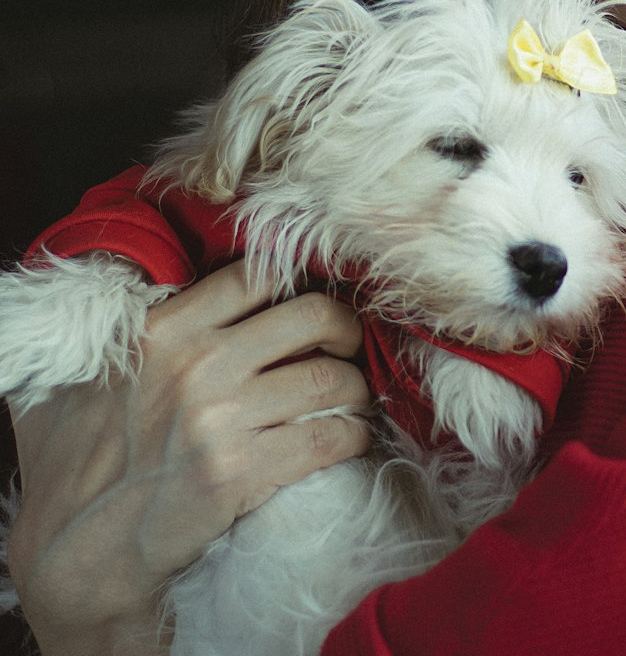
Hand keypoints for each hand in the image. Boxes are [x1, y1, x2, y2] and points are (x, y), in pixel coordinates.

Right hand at [8, 260, 370, 654]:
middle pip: (313, 316)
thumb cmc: (87, 454)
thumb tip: (194, 284)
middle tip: (346, 346)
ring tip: (350, 399)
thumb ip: (148, 325)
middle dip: (344, 329)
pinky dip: (351, 435)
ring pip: (331, 379)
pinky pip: (328, 437)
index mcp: (165, 329)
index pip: (257, 275)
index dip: (298, 282)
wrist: (77, 544)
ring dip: (354, 389)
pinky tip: (348, 438)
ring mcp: (222, 418)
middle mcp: (199, 364)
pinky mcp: (242, 471)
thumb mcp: (102, 367)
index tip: (310, 302)